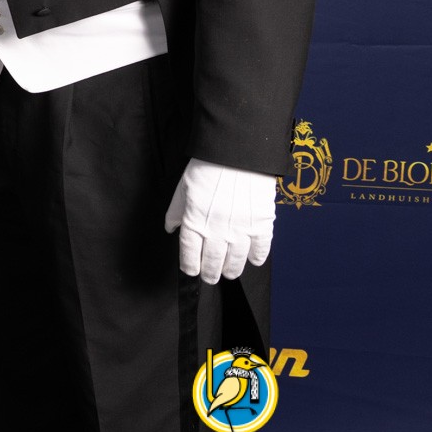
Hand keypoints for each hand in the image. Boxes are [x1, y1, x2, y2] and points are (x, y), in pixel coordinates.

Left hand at [163, 157, 277, 283]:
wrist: (237, 154)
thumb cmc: (207, 168)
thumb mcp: (183, 188)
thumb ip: (176, 212)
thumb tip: (170, 229)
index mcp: (194, 220)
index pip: (189, 252)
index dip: (190, 265)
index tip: (191, 271)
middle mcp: (216, 229)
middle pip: (212, 260)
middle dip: (210, 272)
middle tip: (210, 277)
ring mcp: (240, 229)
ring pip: (236, 260)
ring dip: (232, 270)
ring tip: (229, 274)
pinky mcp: (261, 224)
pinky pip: (260, 248)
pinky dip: (257, 257)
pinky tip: (253, 261)